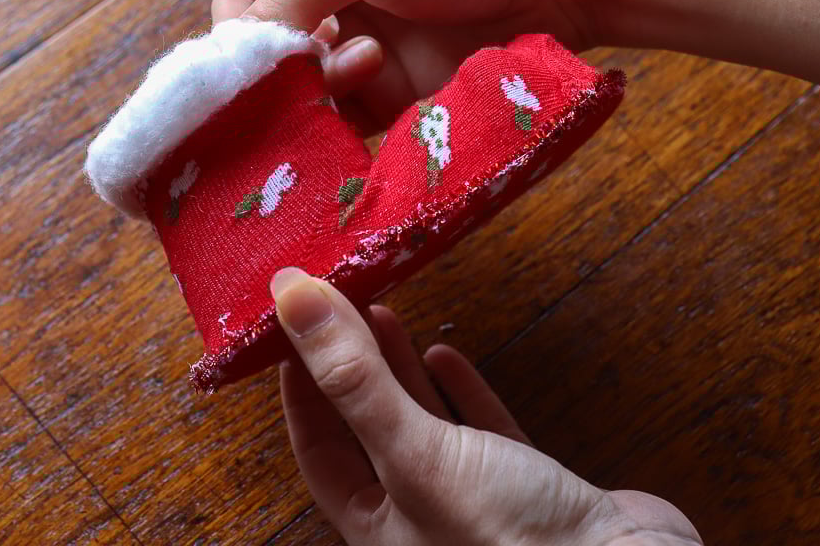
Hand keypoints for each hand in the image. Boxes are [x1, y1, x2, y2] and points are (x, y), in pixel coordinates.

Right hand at [212, 0, 591, 132]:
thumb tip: (241, 40)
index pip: (243, 4)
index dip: (237, 36)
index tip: (254, 60)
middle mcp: (332, 10)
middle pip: (269, 62)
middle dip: (276, 76)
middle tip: (306, 78)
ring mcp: (365, 58)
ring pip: (306, 101)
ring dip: (318, 99)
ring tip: (370, 64)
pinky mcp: (399, 102)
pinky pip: (351, 130)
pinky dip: (344, 136)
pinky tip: (365, 117)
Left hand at [270, 268, 701, 545]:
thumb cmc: (507, 538)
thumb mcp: (415, 454)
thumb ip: (355, 379)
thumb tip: (291, 298)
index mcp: (375, 525)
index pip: (317, 446)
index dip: (302, 385)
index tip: (293, 327)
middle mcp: (417, 516)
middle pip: (368, 428)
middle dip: (351, 365)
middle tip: (338, 305)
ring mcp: (475, 500)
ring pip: (423, 424)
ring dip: (399, 369)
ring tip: (381, 313)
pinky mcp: (528, 487)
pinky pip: (482, 431)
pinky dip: (461, 391)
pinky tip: (446, 354)